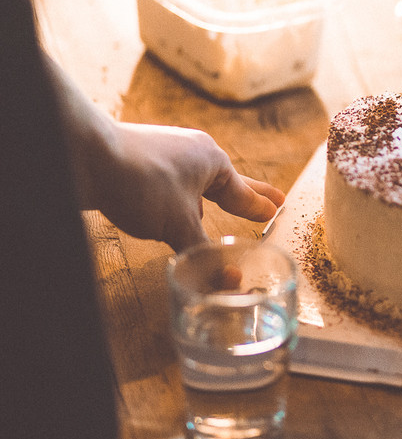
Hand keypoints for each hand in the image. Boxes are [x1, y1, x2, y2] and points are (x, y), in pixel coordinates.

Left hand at [86, 122, 284, 252]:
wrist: (85, 153)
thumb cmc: (141, 181)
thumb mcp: (178, 225)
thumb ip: (204, 256)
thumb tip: (229, 285)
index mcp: (213, 161)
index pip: (243, 192)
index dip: (260, 206)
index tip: (279, 209)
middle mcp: (193, 154)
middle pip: (227, 182)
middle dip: (246, 195)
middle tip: (271, 200)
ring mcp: (166, 156)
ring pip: (195, 185)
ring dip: (206, 202)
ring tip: (215, 214)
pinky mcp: (141, 164)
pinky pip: (172, 186)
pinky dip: (180, 201)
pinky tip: (170, 214)